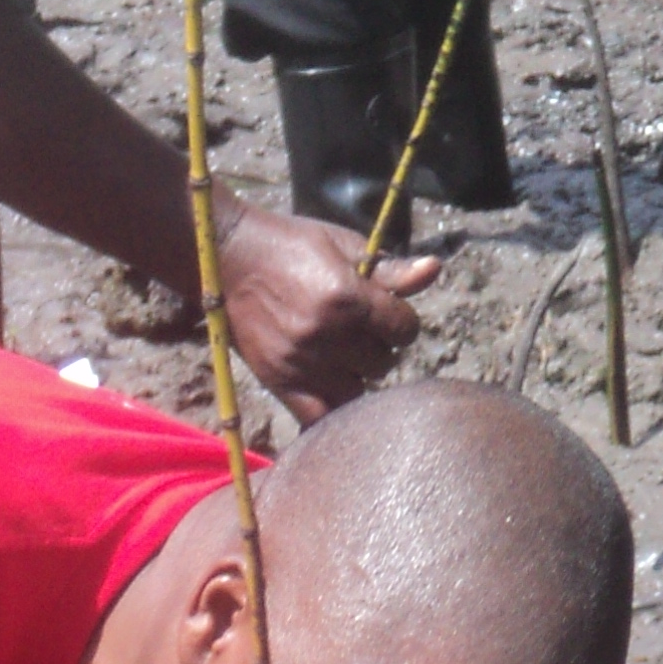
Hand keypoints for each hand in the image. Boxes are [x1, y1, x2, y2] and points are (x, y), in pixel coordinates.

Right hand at [219, 202, 432, 422]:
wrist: (228, 258)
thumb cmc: (292, 245)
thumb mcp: (345, 246)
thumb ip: (390, 269)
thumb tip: (434, 269)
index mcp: (347, 297)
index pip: (404, 330)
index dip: (401, 322)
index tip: (385, 314)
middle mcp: (326, 335)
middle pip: (383, 363)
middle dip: (377, 348)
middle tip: (357, 333)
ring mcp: (301, 363)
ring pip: (357, 393)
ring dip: (356, 377)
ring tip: (342, 358)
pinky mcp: (279, 382)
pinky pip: (318, 418)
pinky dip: (331, 412)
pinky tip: (331, 391)